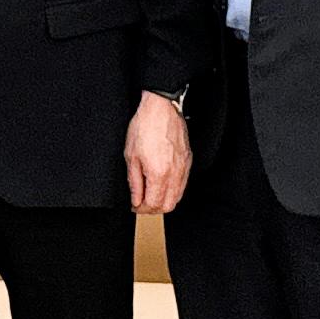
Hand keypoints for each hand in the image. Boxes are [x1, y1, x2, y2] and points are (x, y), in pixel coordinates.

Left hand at [123, 90, 191, 215]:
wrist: (161, 108)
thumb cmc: (144, 127)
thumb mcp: (131, 156)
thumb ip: (134, 182)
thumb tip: (136, 199)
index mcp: (158, 174)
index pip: (153, 204)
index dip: (141, 209)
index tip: (134, 206)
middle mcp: (174, 173)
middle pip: (168, 205)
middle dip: (153, 209)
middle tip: (141, 204)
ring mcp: (184, 167)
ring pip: (178, 197)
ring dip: (164, 201)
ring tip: (150, 195)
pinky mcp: (188, 161)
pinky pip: (183, 184)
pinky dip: (173, 190)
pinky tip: (162, 185)